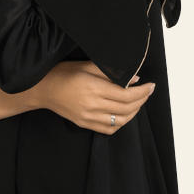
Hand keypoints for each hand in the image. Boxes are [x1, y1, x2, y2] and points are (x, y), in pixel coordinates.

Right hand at [35, 61, 155, 134]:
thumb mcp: (87, 65)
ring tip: (138, 101)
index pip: (127, 94)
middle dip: (142, 99)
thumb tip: (134, 78)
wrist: (42, 89)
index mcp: (93, 88)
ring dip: (134, 112)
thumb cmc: (62, 73)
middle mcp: (92, 105)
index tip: (151, 85)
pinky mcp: (84, 124)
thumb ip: (111, 71)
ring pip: (121, 120)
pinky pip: (109, 129)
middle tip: (148, 91)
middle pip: (127, 108)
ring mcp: (88, 117)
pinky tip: (124, 113)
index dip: (142, 91)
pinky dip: (121, 123)